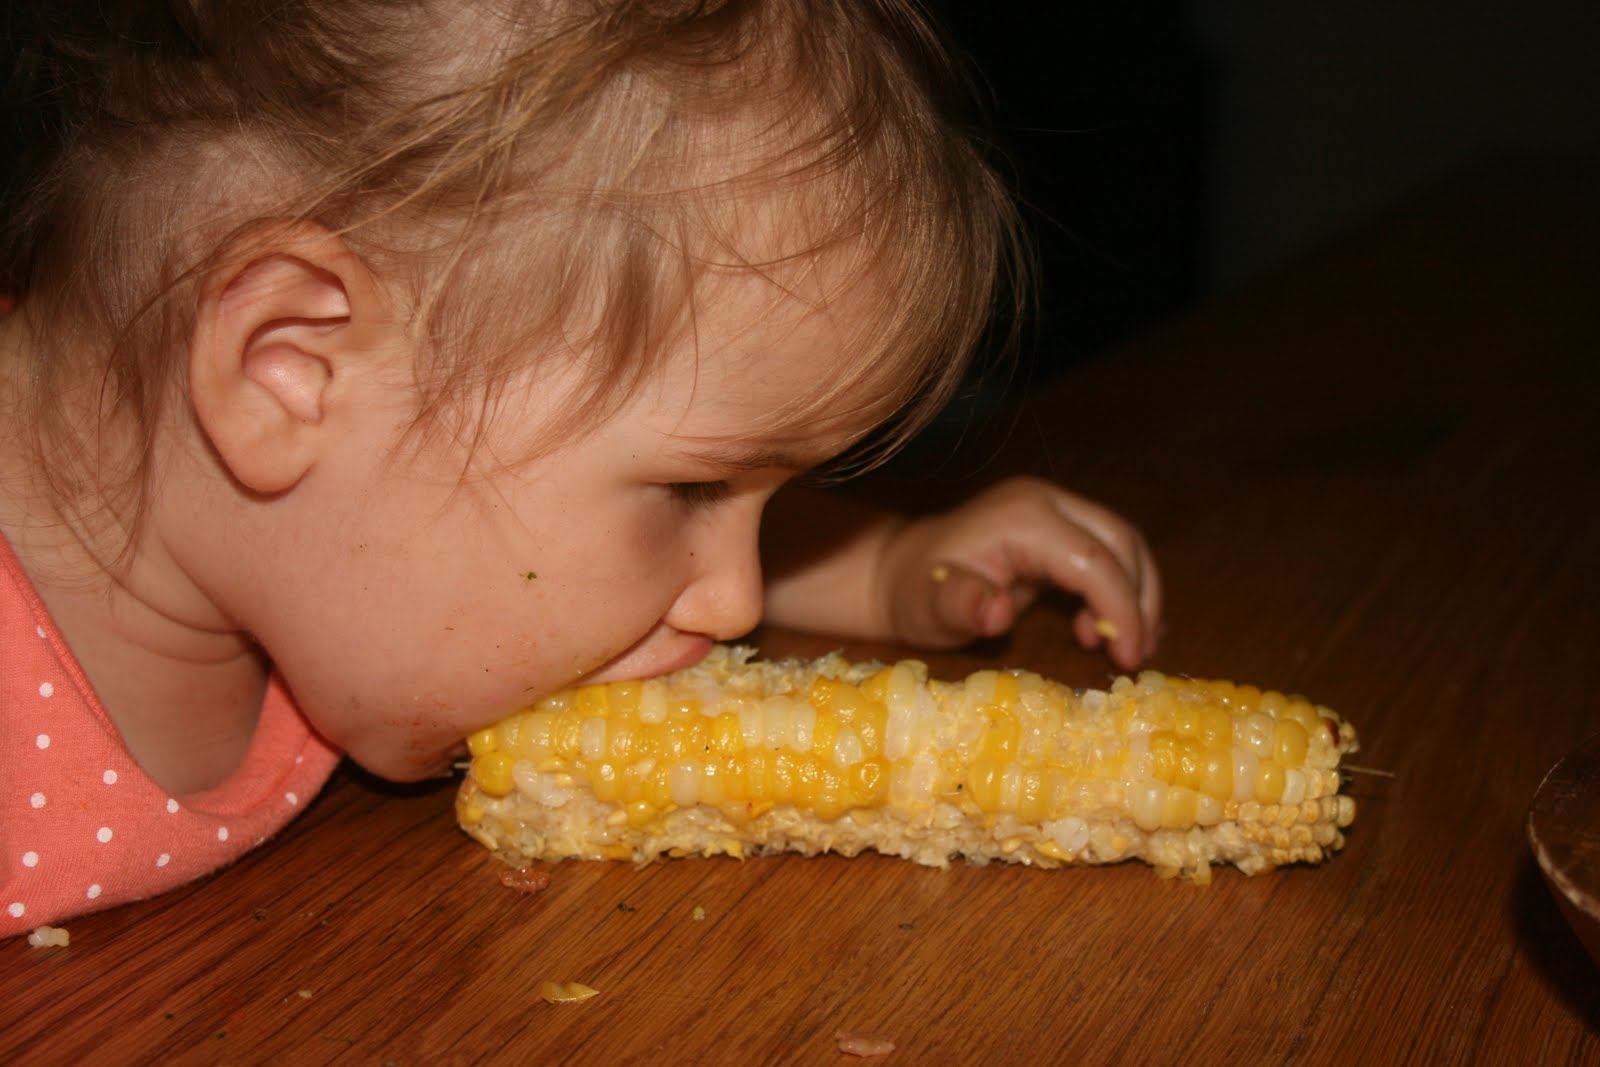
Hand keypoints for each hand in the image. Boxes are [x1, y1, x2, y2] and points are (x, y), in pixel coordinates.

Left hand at [877, 475, 1160, 667]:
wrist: (900, 574)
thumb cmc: (916, 594)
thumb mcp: (928, 608)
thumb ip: (960, 606)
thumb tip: (997, 611)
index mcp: (1021, 517)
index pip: (1092, 558)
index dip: (1120, 607)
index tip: (1128, 657)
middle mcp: (1045, 502)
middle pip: (1121, 542)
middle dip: (1138, 601)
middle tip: (1133, 657)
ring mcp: (1055, 509)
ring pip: (1124, 544)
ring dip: (1136, 596)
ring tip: (1119, 648)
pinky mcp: (1060, 527)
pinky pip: (1109, 552)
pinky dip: (1123, 590)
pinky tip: (1109, 631)